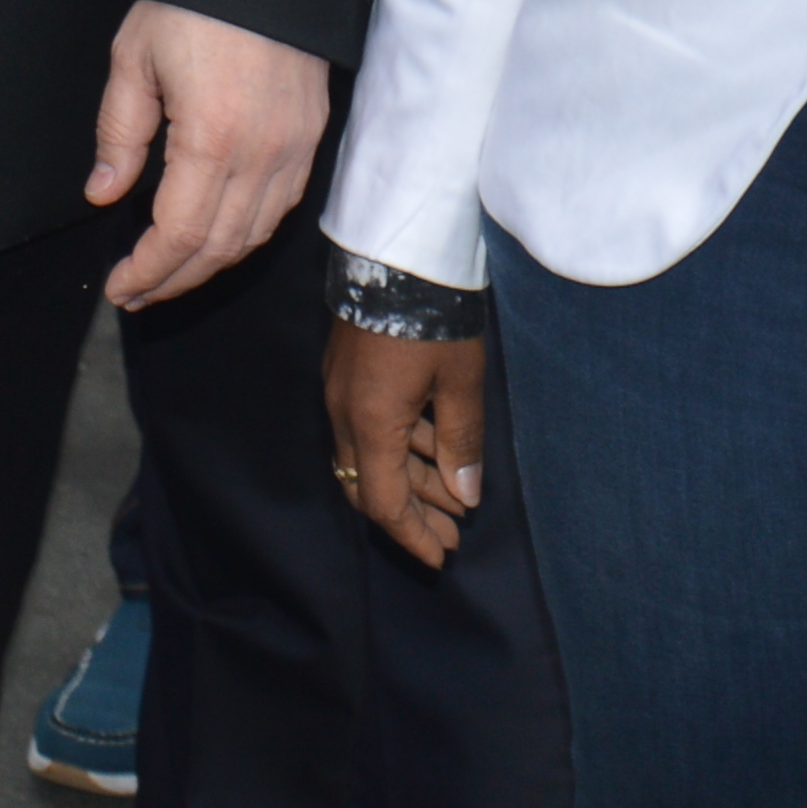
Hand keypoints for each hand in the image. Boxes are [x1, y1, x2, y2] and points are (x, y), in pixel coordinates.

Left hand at [87, 1, 327, 307]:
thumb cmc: (194, 1)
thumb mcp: (134, 58)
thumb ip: (118, 134)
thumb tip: (103, 194)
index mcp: (211, 137)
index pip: (180, 235)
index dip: (148, 271)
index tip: (119, 287)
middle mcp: (262, 153)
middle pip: (219, 248)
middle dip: (173, 280)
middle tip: (136, 292)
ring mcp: (294, 147)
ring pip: (254, 235)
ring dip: (210, 265)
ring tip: (169, 273)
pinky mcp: (311, 136)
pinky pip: (281, 207)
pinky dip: (247, 234)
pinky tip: (216, 236)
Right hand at [324, 321, 486, 566]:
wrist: (399, 250)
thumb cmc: (436, 318)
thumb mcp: (461, 384)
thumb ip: (462, 444)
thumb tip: (466, 497)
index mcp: (370, 424)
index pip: (385, 503)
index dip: (413, 535)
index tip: (441, 557)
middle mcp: (344, 414)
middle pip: (369, 485)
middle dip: (412, 514)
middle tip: (451, 534)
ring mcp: (340, 391)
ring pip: (369, 456)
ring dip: (411, 479)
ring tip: (455, 496)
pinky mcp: (346, 371)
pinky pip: (367, 427)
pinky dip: (400, 447)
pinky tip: (436, 448)